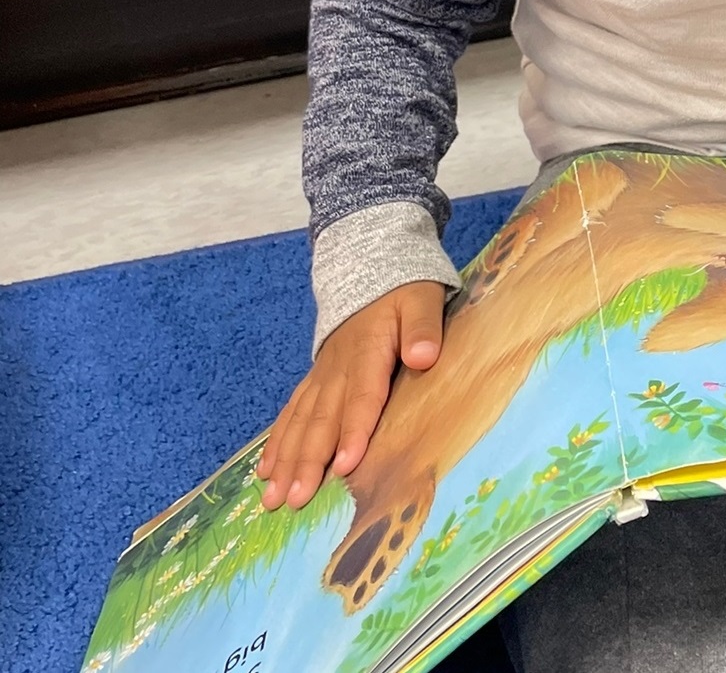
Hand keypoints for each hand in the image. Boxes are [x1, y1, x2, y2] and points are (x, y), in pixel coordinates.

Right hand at [257, 280, 445, 509]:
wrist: (371, 264)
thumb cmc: (404, 289)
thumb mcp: (423, 300)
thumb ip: (424, 328)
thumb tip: (424, 357)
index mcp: (366, 352)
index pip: (362, 398)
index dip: (354, 432)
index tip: (344, 466)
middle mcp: (337, 369)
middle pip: (322, 419)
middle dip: (308, 461)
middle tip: (295, 499)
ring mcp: (322, 375)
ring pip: (300, 421)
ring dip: (287, 460)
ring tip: (273, 497)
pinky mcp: (315, 378)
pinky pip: (291, 412)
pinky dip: (277, 442)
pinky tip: (264, 471)